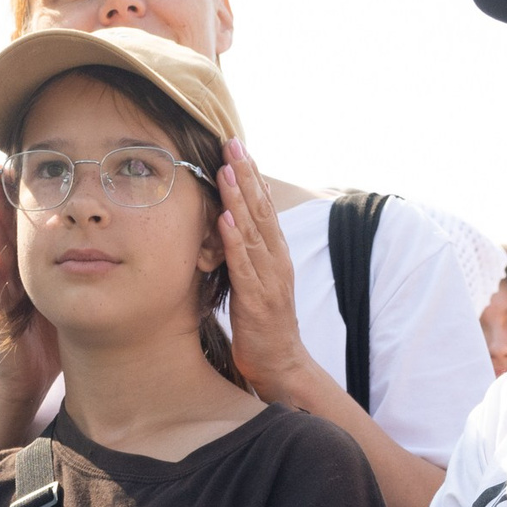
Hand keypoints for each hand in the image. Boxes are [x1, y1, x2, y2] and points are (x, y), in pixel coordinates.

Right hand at [0, 161, 59, 406]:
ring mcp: (0, 294)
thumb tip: (113, 248)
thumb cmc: (48, 343)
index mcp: (29, 270)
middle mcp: (11, 276)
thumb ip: (81, 274)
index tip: (17, 162)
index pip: (23, 226)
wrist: (25, 384)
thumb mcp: (69, 300)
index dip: (18, 197)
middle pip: (2, 227)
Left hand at [214, 139, 312, 401]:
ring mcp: (268, 279)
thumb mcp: (258, 278)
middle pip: (261, 210)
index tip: (238, 146)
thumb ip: (250, 250)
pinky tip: (225, 220)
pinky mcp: (256, 299)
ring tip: (225, 171)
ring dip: (239, 199)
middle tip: (232, 143)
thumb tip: (234, 220)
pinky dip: (235, 241)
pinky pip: (244, 266)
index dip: (251, 175)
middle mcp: (276, 260)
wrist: (281, 363)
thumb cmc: (264, 322)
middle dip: (246, 175)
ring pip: (253, 232)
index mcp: (275, 253)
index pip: (264, 206)